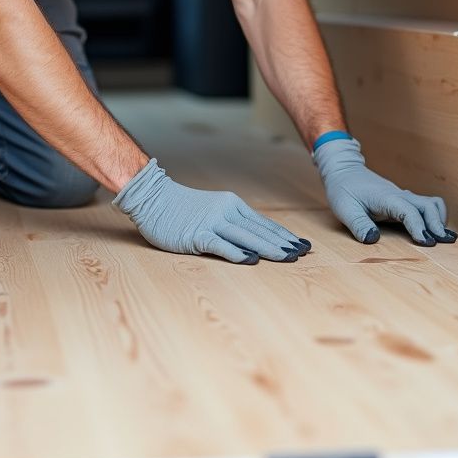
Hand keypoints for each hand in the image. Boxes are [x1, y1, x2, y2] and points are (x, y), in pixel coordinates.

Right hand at [112, 158, 310, 263]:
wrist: (153, 197)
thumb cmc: (182, 207)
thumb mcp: (213, 210)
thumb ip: (232, 223)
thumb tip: (255, 241)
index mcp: (232, 205)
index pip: (264, 223)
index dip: (284, 235)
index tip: (302, 245)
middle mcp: (226, 212)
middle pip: (260, 230)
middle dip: (283, 243)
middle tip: (303, 254)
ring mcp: (211, 222)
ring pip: (246, 237)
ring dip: (268, 248)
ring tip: (287, 258)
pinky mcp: (196, 234)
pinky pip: (220, 244)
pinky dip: (236, 252)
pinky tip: (251, 260)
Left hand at [313, 136, 457, 245]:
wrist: (343, 170)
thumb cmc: (343, 189)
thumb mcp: (344, 208)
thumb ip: (358, 224)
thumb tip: (372, 239)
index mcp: (386, 198)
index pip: (409, 211)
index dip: (418, 227)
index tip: (426, 242)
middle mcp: (399, 195)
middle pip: (427, 206)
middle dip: (437, 224)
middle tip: (444, 243)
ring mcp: (402, 196)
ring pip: (430, 203)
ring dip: (438, 219)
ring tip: (445, 238)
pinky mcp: (402, 199)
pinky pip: (425, 205)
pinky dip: (433, 215)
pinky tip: (433, 228)